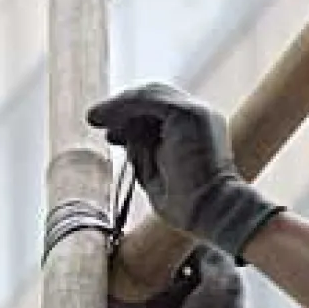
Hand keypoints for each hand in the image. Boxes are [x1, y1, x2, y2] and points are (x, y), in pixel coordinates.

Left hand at [87, 83, 282, 260]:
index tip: (112, 136)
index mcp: (197, 133)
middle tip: (97, 122)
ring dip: (118, 106)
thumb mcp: (156, 173)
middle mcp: (201, 118)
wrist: (213, 211)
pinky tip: (103, 117)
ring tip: (95, 119)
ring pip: (148, 96)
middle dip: (123, 110)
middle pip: (153, 100)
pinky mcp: (189, 112)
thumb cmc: (190, 206)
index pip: (161, 114)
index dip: (131, 120)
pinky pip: (147, 99)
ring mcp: (198, 112)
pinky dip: (121, 105)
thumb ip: (142, 151)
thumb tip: (122, 134)